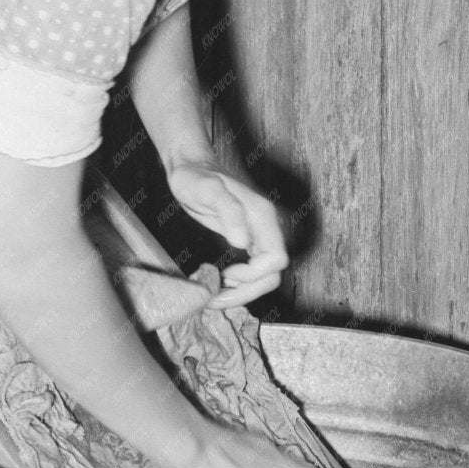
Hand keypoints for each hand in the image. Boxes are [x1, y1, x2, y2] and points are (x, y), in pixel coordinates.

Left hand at [166, 160, 288, 308]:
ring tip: (214, 297)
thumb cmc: (197, 177)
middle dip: (246, 292)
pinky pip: (254, 272)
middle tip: (215, 300)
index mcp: (263, 217)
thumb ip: (228, 211)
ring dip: (242, 293)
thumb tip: (242, 242)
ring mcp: (259, 236)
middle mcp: (267, 229)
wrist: (192, 168)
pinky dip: (239, 285)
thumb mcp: (208, 190)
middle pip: (272, 275)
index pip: (276, 260)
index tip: (226, 273)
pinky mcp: (250, 242)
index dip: (254, 274)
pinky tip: (219, 285)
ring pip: (264, 278)